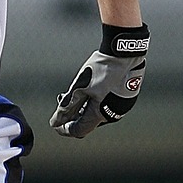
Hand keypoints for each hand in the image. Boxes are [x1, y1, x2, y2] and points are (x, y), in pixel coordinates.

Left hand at [50, 23, 148, 138]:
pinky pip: (106, 104)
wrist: (124, 52)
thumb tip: (56, 121)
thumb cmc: (103, 68)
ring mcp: (122, 106)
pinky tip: (89, 89)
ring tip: (75, 92)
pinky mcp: (126, 97)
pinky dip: (95, 101)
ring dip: (83, 107)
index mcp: (100, 114)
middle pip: (88, 122)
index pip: (79, 130)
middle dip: (73, 115)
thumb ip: (67, 106)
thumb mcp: (79, 87)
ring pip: (97, 112)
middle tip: (63, 101)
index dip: (65, 129)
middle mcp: (113, 114)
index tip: (56, 123)